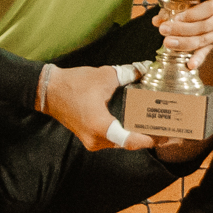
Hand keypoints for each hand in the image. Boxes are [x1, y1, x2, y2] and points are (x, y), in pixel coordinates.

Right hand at [36, 61, 156, 152]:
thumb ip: (127, 74)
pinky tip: (135, 124)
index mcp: (101, 126)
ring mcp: (92, 141)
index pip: (130, 141)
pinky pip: (112, 139)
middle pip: (128, 143)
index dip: (149, 140)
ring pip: (120, 142)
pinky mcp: (89, 138)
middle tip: (164, 128)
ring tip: (153, 125)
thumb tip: (144, 69)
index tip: (163, 135)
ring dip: (136, 135)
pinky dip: (124, 133)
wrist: (48, 91)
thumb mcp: (104, 77)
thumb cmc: (73, 84)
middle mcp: (96, 139)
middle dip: (147, 136)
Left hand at [153, 0, 212, 64]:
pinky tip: (190, 65)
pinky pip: (206, 52)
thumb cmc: (201, 1)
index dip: (191, 15)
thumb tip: (157, 21)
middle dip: (182, 30)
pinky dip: (197, 59)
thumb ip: (174, 7)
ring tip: (168, 43)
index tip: (175, 18)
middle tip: (164, 30)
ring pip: (203, 40)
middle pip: (203, 26)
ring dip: (184, 43)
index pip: (208, 9)